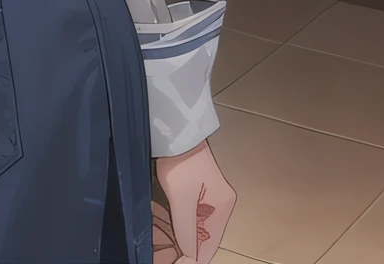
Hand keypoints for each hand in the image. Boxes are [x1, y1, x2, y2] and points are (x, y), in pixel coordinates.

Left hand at [154, 142, 235, 263]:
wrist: (175, 132)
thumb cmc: (181, 163)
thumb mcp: (182, 199)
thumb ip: (186, 229)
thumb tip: (190, 254)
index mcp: (222, 208)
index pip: (210, 245)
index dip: (193, 258)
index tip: (176, 263)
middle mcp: (218, 205)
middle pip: (202, 237)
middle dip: (185, 249)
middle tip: (165, 256)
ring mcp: (207, 197)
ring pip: (192, 227)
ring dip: (178, 238)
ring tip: (160, 247)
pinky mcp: (193, 189)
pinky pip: (185, 215)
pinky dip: (174, 223)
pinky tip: (161, 229)